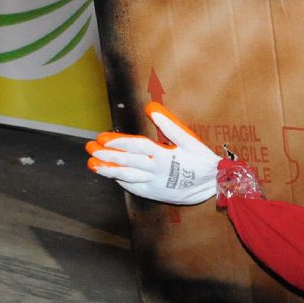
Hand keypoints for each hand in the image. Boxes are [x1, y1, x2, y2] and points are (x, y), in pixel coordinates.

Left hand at [86, 101, 220, 204]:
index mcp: (164, 154)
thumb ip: (170, 126)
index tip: (102, 138)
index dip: (118, 142)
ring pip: (127, 176)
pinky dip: (122, 181)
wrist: (214, 187)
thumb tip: (152, 109)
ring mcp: (154, 183)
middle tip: (90, 148)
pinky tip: (111, 176)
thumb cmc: (203, 161)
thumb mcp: (190, 141)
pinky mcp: (155, 193)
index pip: (136, 146)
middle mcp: (156, 170)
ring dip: (109, 170)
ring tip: (92, 165)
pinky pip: (135, 188)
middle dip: (107, 155)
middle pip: (127, 161)